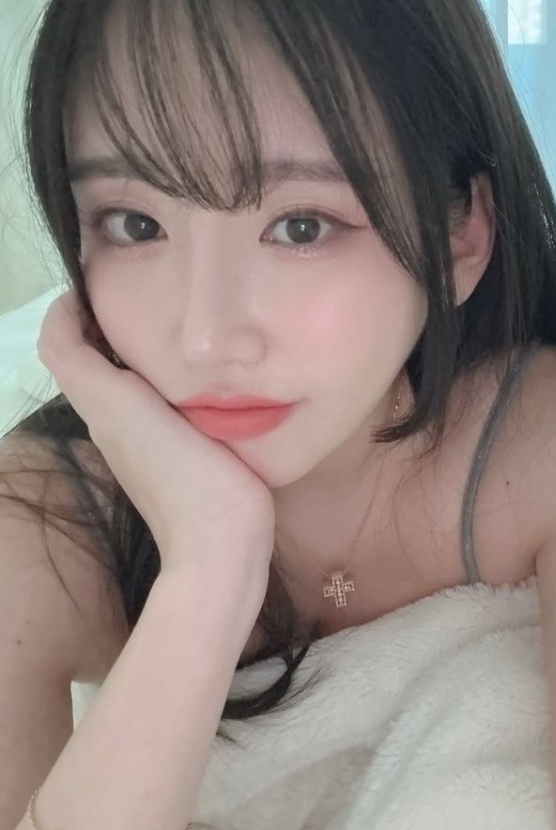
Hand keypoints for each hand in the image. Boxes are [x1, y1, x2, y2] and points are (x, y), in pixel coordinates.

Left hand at [38, 292, 273, 619]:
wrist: (220, 550)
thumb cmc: (186, 477)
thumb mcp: (127, 409)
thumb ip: (89, 366)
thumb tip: (66, 318)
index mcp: (101, 406)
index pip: (61, 342)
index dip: (68, 307)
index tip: (102, 279)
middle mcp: (110, 424)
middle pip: (88, 360)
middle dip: (104, 321)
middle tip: (143, 291)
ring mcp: (138, 446)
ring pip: (118, 383)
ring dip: (132, 349)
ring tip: (170, 322)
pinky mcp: (167, 461)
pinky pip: (148, 405)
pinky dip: (156, 380)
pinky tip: (193, 375)